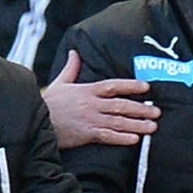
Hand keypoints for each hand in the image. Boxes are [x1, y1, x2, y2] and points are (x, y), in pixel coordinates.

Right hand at [43, 50, 157, 148]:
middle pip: (121, 105)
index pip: (113, 85)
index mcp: (87, 90)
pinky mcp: (86, 134)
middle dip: (141, 108)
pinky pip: (108, 136)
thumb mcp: (59, 83)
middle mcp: (91, 104)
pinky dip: (122, 138)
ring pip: (118, 121)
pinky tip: (135, 139)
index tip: (146, 87)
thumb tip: (74, 52)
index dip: (131, 85)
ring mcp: (90, 119)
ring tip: (153, 127)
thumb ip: (71, 68)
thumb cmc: (48, 104)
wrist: (35, 122)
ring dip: (137, 124)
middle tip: (157, 111)